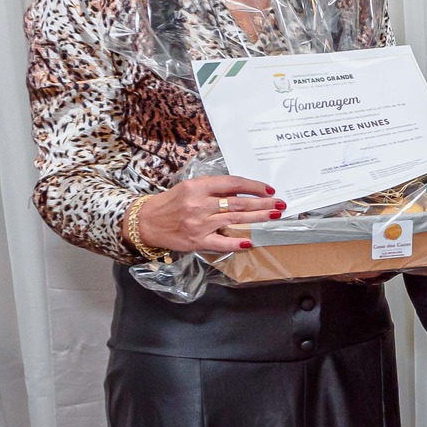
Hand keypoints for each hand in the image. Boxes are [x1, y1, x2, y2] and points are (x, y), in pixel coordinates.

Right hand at [137, 174, 283, 253]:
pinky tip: (250, 241)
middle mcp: (199, 205)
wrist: (146, 223)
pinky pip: (222, 243)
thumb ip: (213, 189)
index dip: (253, 186)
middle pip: (238, 203)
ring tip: (273, 215)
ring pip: (234, 220)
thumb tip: (241, 191)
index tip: (268, 189)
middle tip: (280, 204)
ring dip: (257, 218)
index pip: (232, 184)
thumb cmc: (170, 203)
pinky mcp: (197, 241)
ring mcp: (199, 224)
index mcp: (197, 188)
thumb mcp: (189, 188)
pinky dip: (237, 243)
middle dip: (262, 203)